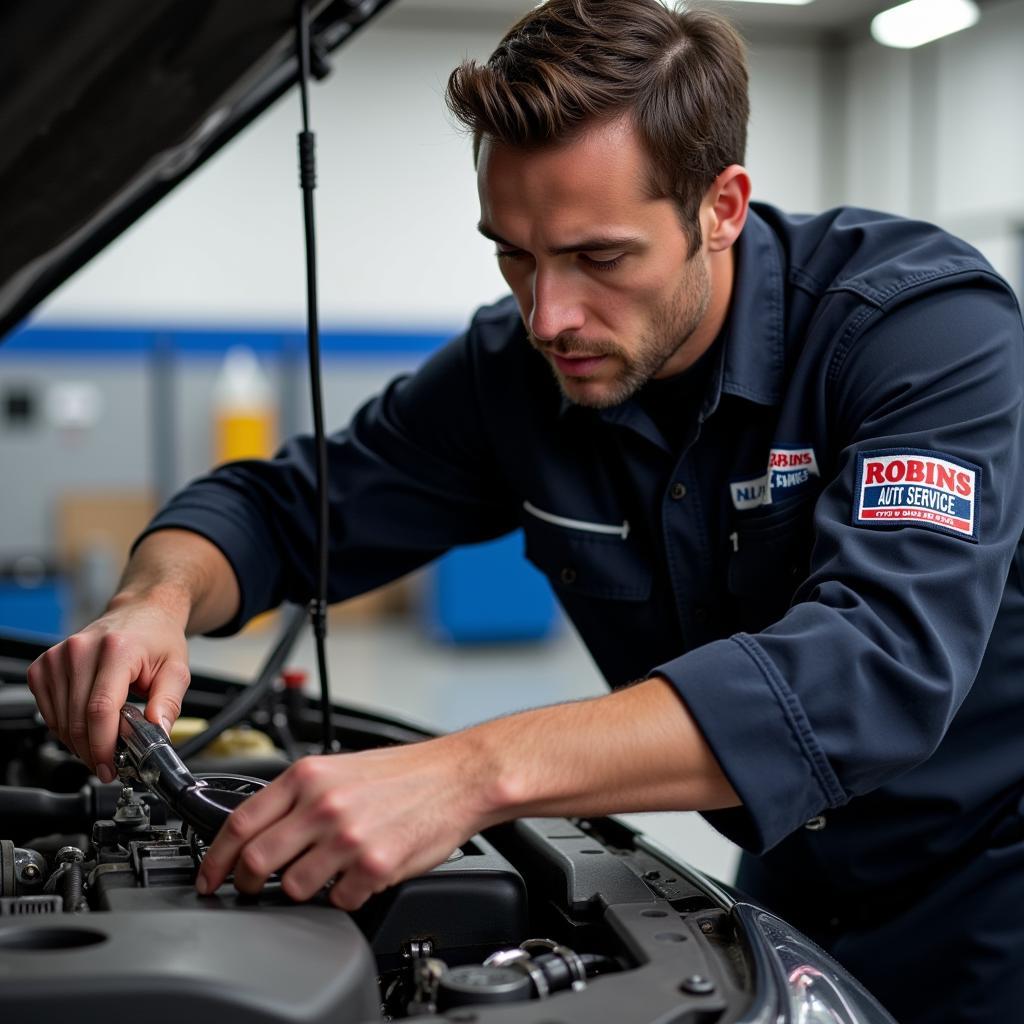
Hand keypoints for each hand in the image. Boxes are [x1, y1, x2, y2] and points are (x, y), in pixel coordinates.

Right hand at [26, 596, 190, 781]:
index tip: (111, 766)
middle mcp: (81, 649)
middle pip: (77, 719)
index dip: (103, 744)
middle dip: (93, 751)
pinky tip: (86, 725)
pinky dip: (65, 727)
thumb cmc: (158, 639)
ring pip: (60, 720)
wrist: (141, 613)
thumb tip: (158, 732)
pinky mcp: (44, 664)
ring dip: (79, 742)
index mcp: (117, 649)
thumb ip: (169, 703)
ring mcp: (59, 656)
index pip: (100, 708)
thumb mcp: (177, 669)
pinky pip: (48, 711)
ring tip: (103, 744)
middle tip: (110, 764)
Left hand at [196, 736, 492, 909]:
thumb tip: (261, 829)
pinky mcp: (374, 866)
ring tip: (322, 877)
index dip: (216, 858)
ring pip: (294, 887)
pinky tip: (357, 878)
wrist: (458, 776)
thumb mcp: (340, 768)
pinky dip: (344, 897)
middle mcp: (322, 805)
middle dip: (247, 885)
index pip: (239, 822)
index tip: (211, 877)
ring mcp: (347, 837)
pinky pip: (339, 901)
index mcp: (308, 777)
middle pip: (256, 861)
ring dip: (301, 891)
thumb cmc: (405, 773)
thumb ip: (299, 795)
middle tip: (252, 890)